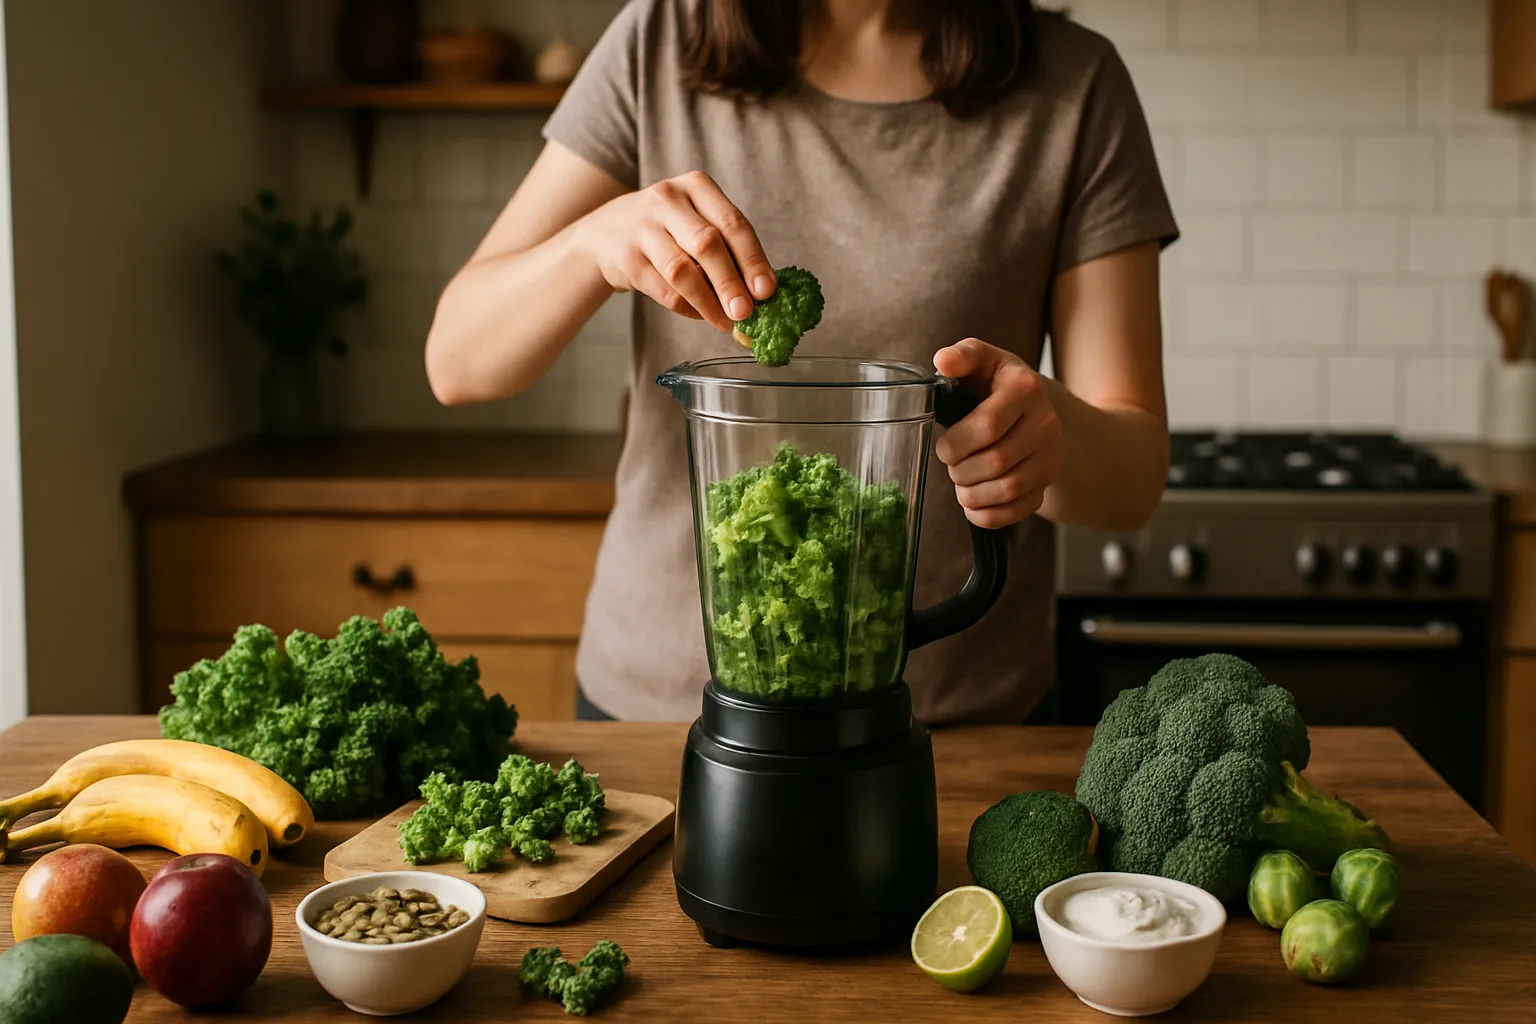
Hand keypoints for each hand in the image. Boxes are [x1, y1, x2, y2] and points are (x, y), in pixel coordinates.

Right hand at [573, 170, 775, 331]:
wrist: (606, 231)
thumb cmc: (668, 228)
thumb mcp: (696, 220)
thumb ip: (727, 248)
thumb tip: (761, 293)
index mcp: (696, 186)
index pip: (732, 222)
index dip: (752, 259)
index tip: (766, 290)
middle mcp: (668, 200)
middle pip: (707, 243)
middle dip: (730, 282)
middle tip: (746, 312)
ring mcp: (643, 228)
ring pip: (682, 270)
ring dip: (708, 302)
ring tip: (725, 321)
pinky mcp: (627, 258)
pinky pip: (663, 289)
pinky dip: (687, 307)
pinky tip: (702, 315)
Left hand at [933, 339, 1061, 528]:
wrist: (1030, 407)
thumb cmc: (994, 382)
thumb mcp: (982, 359)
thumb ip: (962, 355)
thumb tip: (943, 360)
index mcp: (1026, 388)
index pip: (988, 426)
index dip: (956, 443)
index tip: (943, 446)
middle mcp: (1046, 423)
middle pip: (996, 461)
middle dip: (961, 469)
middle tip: (951, 464)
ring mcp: (1050, 456)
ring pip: (1007, 489)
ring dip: (971, 494)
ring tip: (960, 482)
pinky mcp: (1047, 482)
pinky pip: (1018, 510)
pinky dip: (988, 515)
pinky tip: (973, 504)